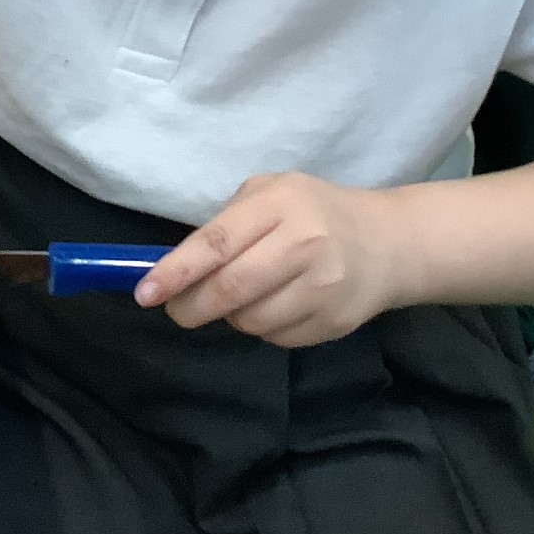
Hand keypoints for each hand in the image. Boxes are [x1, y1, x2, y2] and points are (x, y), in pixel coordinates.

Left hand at [133, 172, 405, 345]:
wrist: (388, 243)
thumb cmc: (312, 213)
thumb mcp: (269, 194)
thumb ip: (224, 225)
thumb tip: (171, 270)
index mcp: (280, 203)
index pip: (217, 242)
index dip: (176, 271)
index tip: (145, 293)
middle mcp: (305, 244)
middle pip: (231, 290)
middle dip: (191, 306)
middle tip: (176, 309)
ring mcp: (324, 287)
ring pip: (250, 321)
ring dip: (231, 315)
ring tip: (245, 294)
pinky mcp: (335, 322)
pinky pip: (276, 338)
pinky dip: (263, 327)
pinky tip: (279, 303)